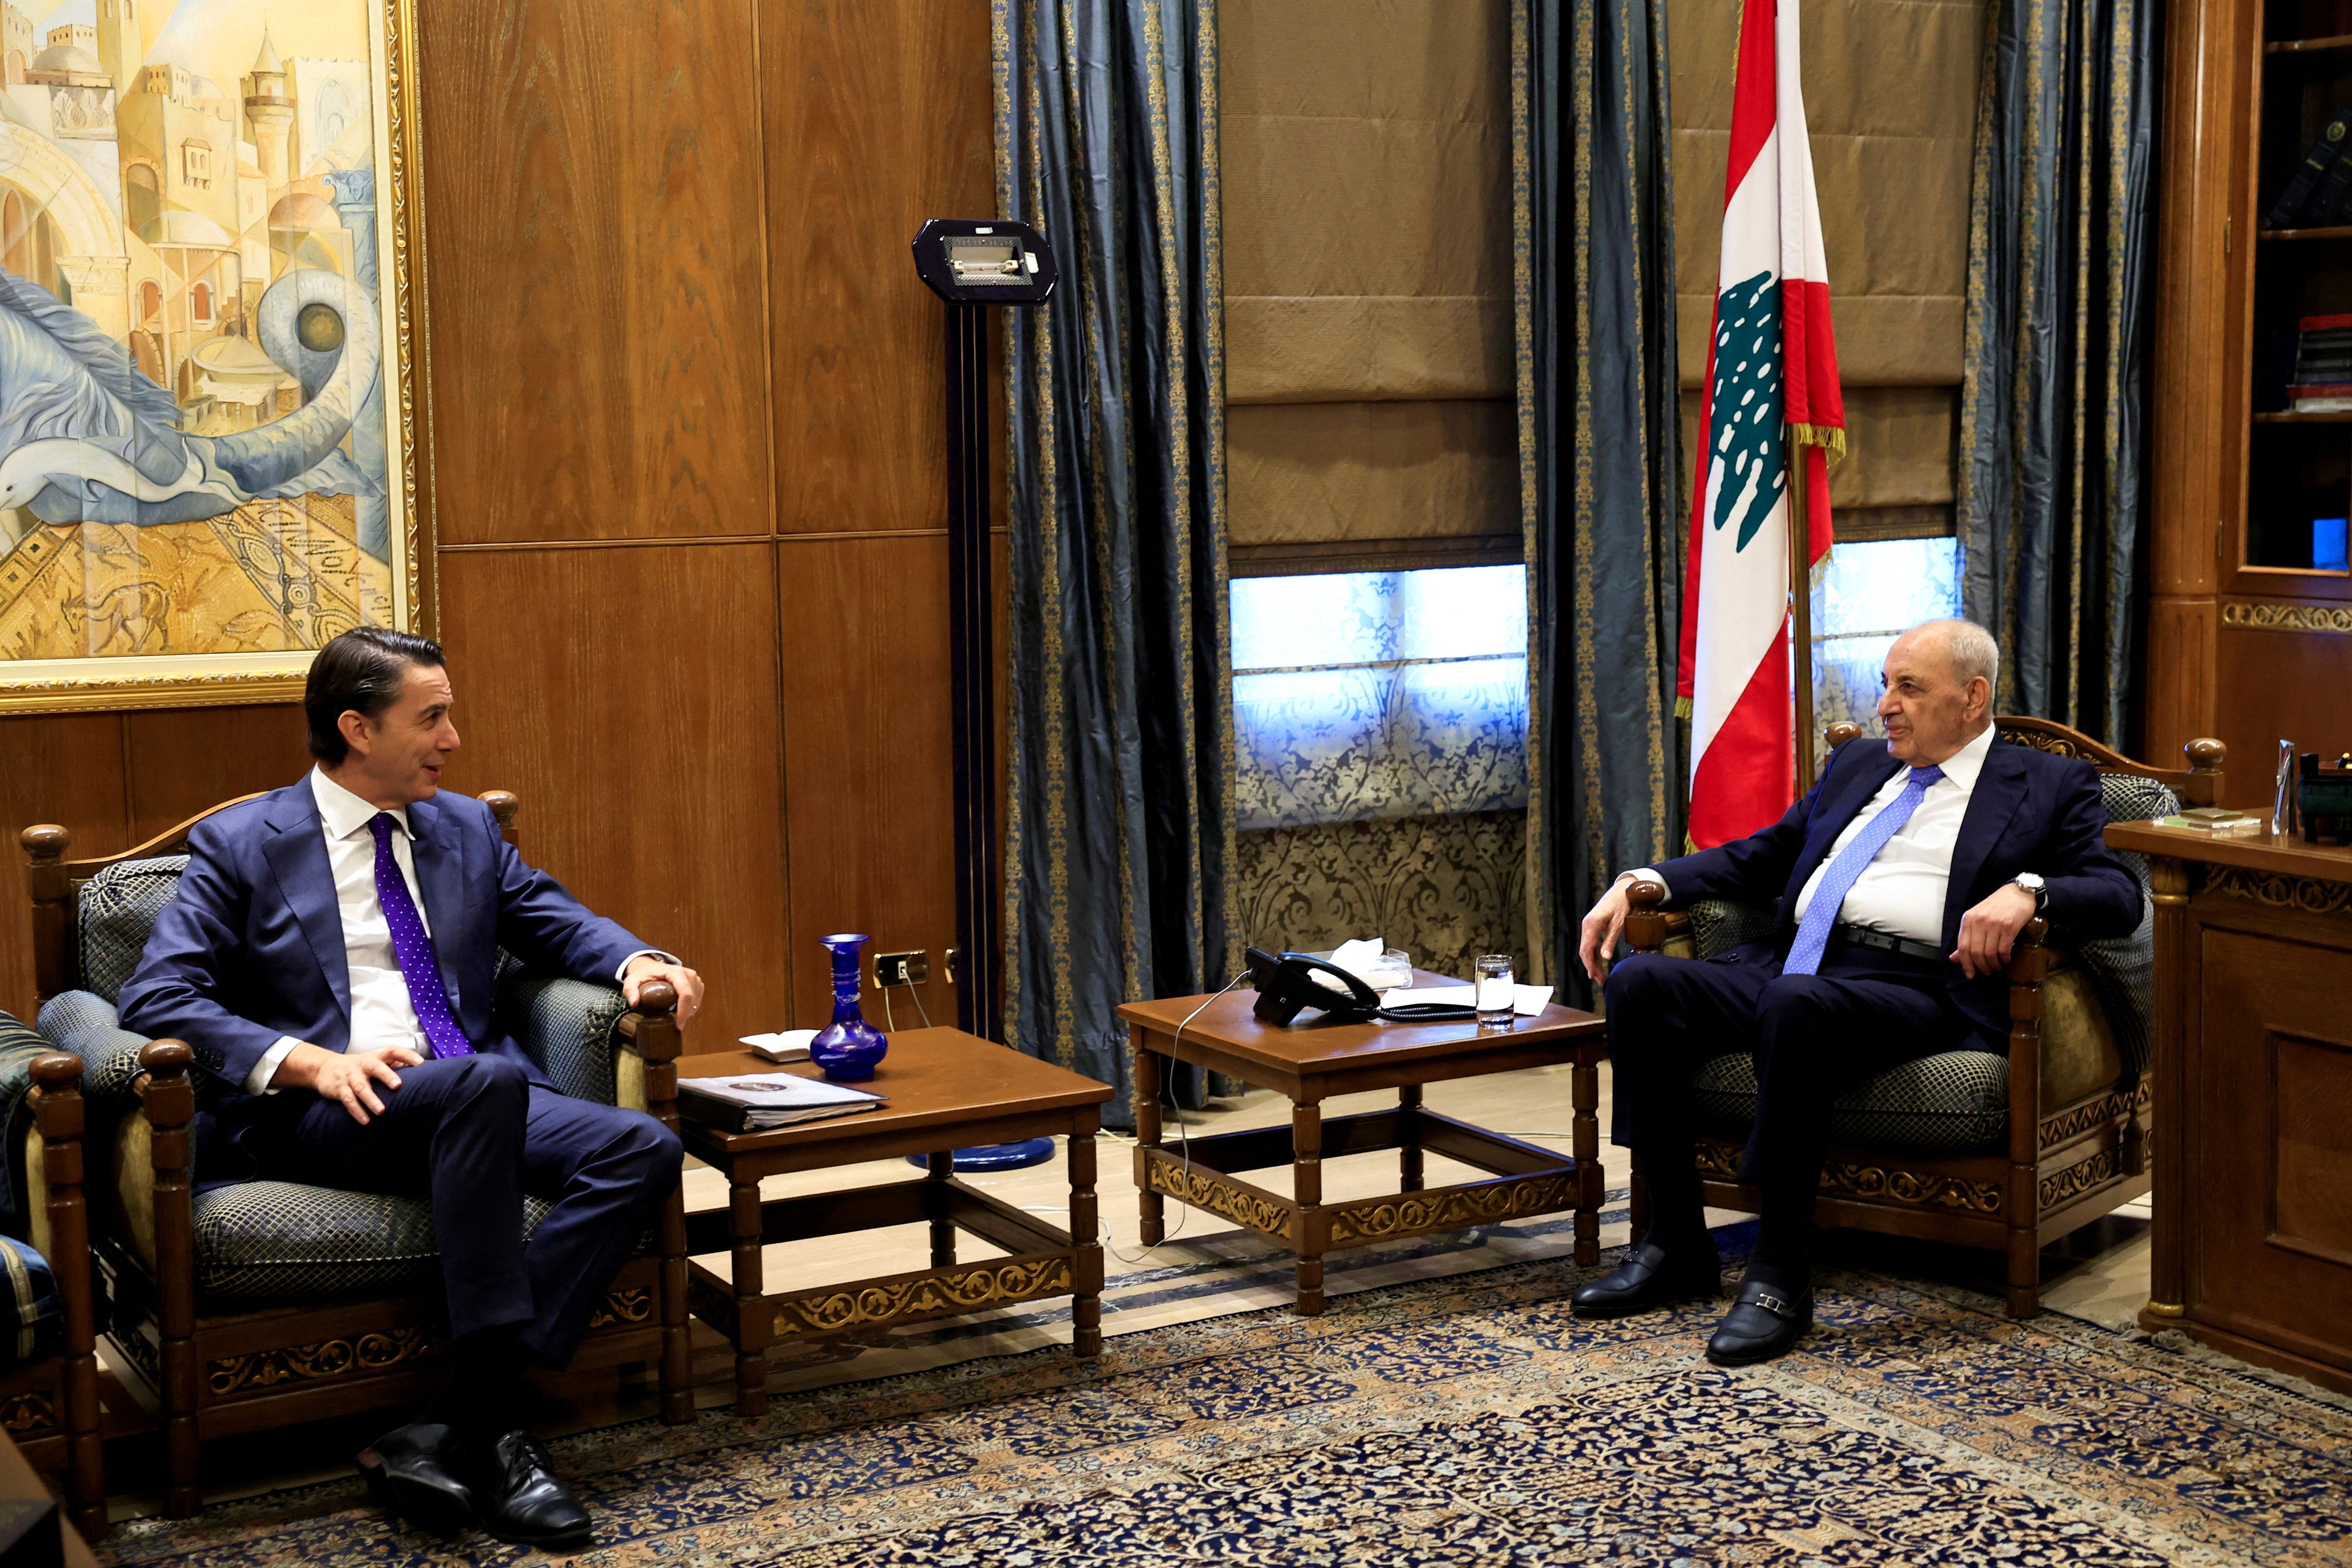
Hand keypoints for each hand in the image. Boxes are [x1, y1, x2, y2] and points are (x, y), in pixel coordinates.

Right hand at [275, 1043, 424, 1124]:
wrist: (323, 1068)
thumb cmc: (359, 1067)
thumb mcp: (375, 1062)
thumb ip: (395, 1065)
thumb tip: (421, 1071)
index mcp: (375, 1057)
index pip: (393, 1051)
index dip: (407, 1055)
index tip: (421, 1063)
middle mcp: (363, 1064)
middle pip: (375, 1067)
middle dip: (386, 1075)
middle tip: (397, 1085)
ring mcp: (350, 1076)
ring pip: (361, 1087)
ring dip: (371, 1099)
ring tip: (381, 1111)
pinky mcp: (339, 1089)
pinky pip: (348, 1100)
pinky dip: (357, 1111)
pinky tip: (366, 1121)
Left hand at [624, 955, 703, 1025]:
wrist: (649, 967)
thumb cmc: (643, 974)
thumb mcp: (632, 980)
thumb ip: (630, 990)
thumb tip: (634, 1003)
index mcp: (677, 973)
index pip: (686, 994)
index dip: (683, 1011)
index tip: (678, 1025)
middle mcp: (689, 974)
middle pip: (692, 999)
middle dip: (685, 1014)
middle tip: (675, 1025)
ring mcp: (695, 978)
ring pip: (696, 1000)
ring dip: (688, 1011)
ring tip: (676, 1017)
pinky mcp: (697, 983)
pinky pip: (697, 999)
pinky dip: (691, 1007)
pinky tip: (681, 1010)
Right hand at [1578, 874, 1645, 985]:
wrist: (1623, 889)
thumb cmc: (1623, 904)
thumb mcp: (1619, 923)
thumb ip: (1610, 940)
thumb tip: (1605, 958)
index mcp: (1592, 924)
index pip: (1587, 949)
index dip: (1589, 964)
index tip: (1594, 976)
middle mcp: (1586, 925)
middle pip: (1584, 950)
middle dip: (1590, 966)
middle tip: (1599, 980)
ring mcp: (1588, 925)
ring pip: (1586, 947)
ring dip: (1592, 961)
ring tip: (1599, 974)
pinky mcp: (1592, 925)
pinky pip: (1590, 942)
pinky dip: (1593, 953)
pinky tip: (1598, 962)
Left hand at [1951, 883, 2038, 978]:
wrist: (2017, 893)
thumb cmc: (1995, 907)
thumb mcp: (1977, 919)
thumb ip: (1966, 938)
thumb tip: (1954, 958)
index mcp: (1968, 920)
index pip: (1962, 947)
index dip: (1965, 964)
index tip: (1970, 975)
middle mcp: (1979, 921)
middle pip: (1975, 952)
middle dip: (1981, 967)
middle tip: (1987, 972)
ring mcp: (1994, 923)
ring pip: (1989, 953)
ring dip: (1993, 964)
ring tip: (1997, 967)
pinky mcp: (2009, 926)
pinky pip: (2004, 948)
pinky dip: (2004, 958)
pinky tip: (2006, 959)